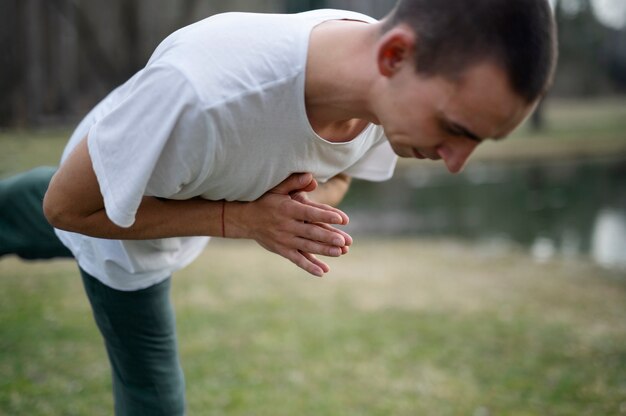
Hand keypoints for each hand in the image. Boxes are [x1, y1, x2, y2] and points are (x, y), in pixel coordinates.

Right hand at [226, 173, 351, 276]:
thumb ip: (294, 182)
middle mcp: (286, 226)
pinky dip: (309, 266)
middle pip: (311, 232)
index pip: (310, 213)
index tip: (341, 219)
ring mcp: (284, 240)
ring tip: (340, 252)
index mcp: (287, 209)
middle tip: (344, 240)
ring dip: (323, 251)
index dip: (326, 216)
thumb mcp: (277, 188)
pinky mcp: (282, 250)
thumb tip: (311, 177)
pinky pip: (297, 260)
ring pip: (307, 247)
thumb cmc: (266, 200)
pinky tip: (323, 272)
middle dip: (328, 237)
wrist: (245, 219)